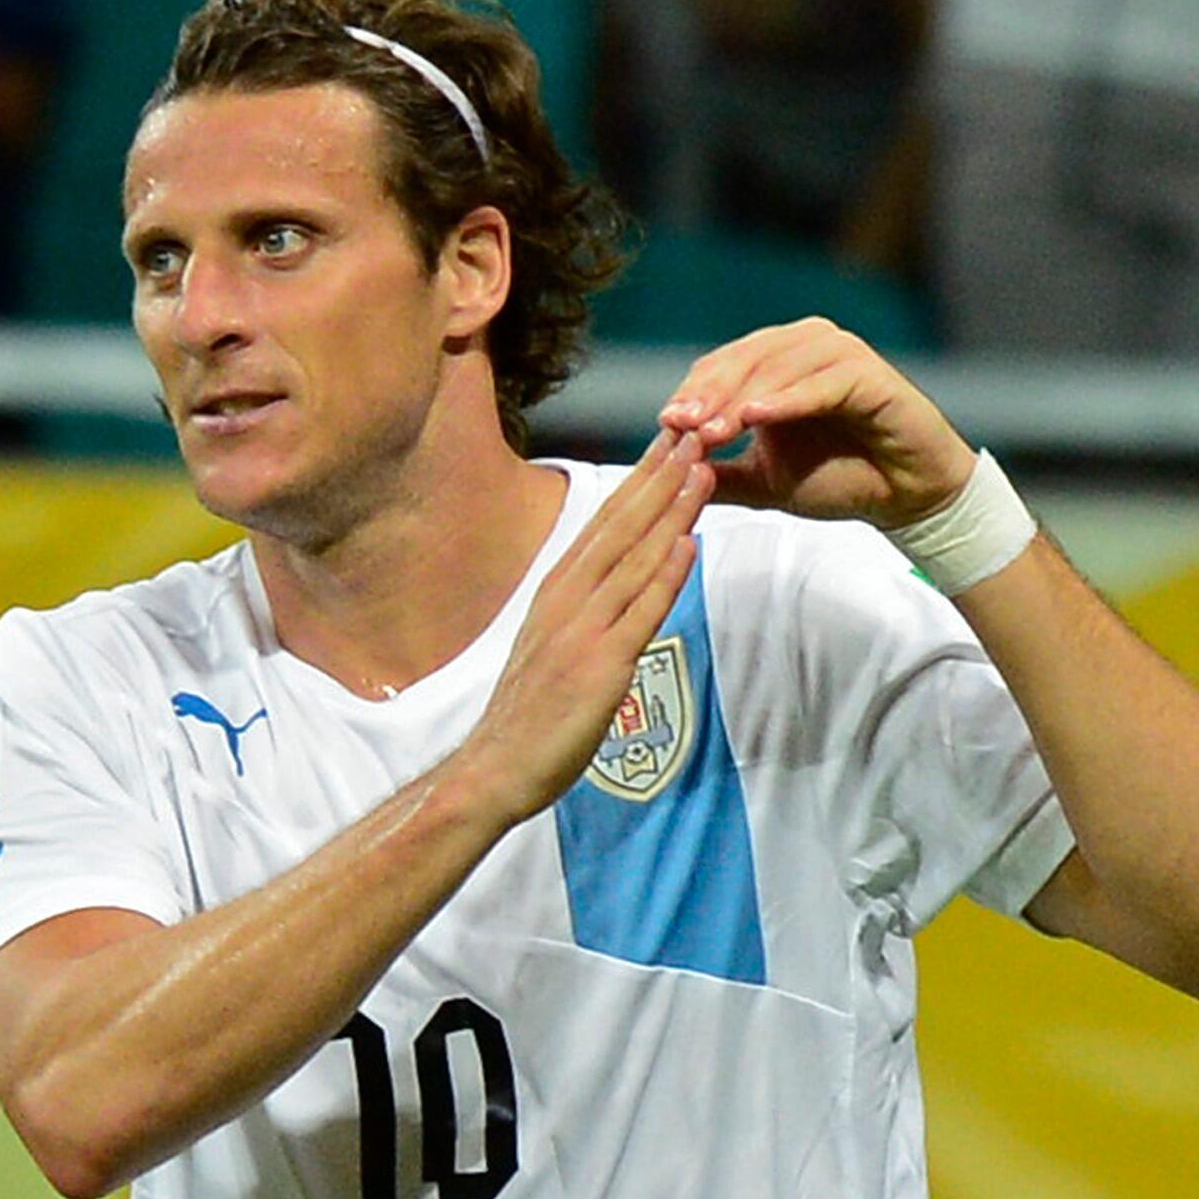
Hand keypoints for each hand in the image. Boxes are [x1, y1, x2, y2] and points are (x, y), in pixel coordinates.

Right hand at [456, 431, 710, 822]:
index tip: (669, 441)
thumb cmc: (527, 713)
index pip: (605, 522)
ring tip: (703, 468)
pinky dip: (664, 575)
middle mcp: (568, 599)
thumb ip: (583, 607)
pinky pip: (639, 612)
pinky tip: (688, 544)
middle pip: (622, 525)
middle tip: (694, 430)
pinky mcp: (600, 665)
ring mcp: (582, 630)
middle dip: (660, 476)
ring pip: (635, 558)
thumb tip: (615, 577)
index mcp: (557, 590)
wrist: (495, 767)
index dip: (640, 479)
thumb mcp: (552, 642)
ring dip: (671, 511)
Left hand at [658, 317, 975, 527]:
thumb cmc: (839, 478)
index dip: (692, 393)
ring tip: (710, 430)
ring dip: (741, 398)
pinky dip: (787, 399)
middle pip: (743, 359)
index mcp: (776, 362)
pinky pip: (821, 382)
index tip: (665, 425)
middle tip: (678, 425)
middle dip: (708, 394)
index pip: (721, 366)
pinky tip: (756, 417)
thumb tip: (664, 476)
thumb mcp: (764, 481)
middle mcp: (805, 346)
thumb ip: (718, 475)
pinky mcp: (869, 373)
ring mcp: (839, 354)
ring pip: (777, 367)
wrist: (904, 497)